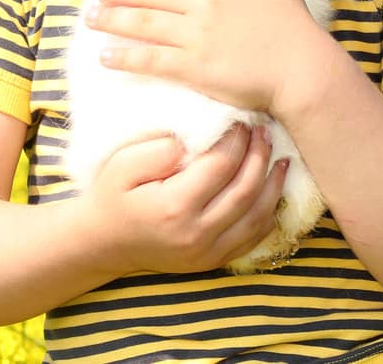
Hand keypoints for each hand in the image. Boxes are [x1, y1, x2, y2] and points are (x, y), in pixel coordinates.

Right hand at [84, 123, 289, 275]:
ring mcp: (207, 253)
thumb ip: (158, 150)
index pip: (220, 167)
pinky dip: (269, 213)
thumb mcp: (122, 164)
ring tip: (279, 158)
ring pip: (257, 216)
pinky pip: (252, 238)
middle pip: (245, 190)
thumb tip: (194, 140)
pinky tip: (273, 190)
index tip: (241, 120)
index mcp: (174, 207)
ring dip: (273, 185)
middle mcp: (196, 234)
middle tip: (264, 130)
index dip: (236, 140)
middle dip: (259, 156)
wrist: (103, 243)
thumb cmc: (112, 196)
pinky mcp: (213, 261)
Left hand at [85, 0, 331, 114]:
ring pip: (141, 22)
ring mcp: (196, 35)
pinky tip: (106, 57)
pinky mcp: (194, 68)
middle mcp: (203, 2)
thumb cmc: (293, 26)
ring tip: (91, 21)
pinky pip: (150, 59)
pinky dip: (124, 57)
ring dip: (111, 20)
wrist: (304, 72)